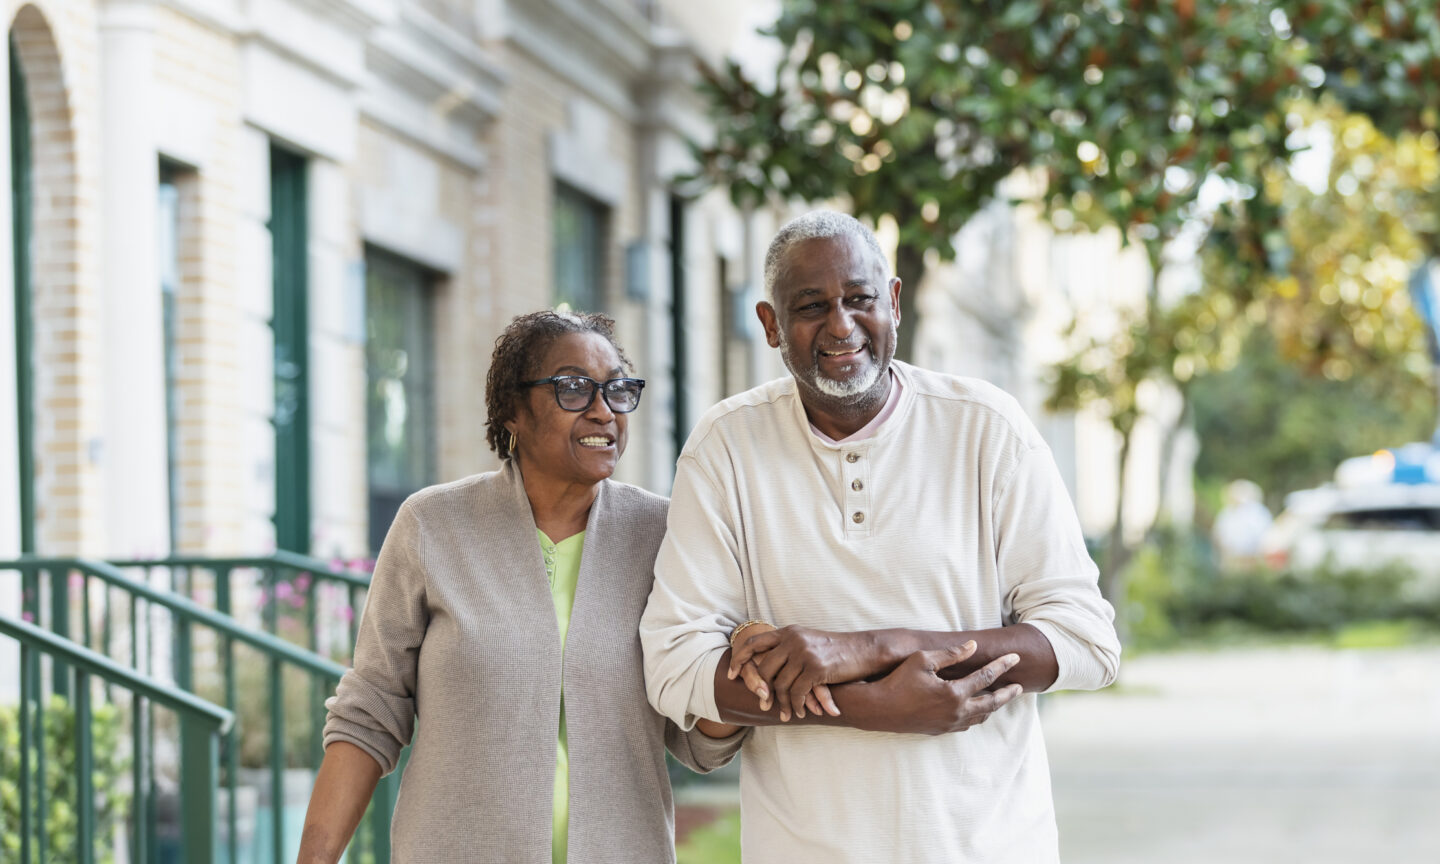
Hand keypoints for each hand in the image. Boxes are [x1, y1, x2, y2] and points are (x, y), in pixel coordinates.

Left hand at [726, 623, 833, 719]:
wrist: (863, 650)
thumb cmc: (836, 650)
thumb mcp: (808, 641)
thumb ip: (788, 648)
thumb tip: (767, 664)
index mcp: (788, 632)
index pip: (754, 642)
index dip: (740, 659)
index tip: (731, 674)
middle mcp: (793, 639)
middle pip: (765, 669)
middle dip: (762, 690)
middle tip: (764, 706)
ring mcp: (804, 653)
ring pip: (780, 684)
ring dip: (782, 703)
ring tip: (786, 715)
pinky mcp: (815, 668)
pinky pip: (797, 692)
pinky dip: (796, 705)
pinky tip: (800, 713)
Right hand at [867, 642, 1022, 734]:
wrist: (878, 709)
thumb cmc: (898, 681)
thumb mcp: (923, 660)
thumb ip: (950, 654)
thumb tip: (972, 647)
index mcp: (954, 693)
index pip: (985, 678)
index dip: (1001, 666)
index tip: (1014, 658)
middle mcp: (956, 712)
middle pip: (990, 704)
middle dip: (1006, 694)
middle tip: (1018, 686)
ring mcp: (948, 724)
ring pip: (979, 717)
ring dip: (992, 707)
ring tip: (999, 698)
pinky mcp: (939, 730)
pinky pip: (966, 724)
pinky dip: (976, 716)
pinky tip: (976, 710)